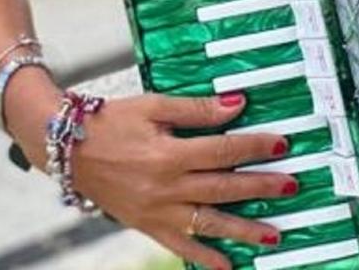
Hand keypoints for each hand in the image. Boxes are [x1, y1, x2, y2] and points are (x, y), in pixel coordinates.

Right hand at [69, 92, 294, 269]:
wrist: (67, 150)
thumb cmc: (111, 121)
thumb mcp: (154, 106)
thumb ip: (196, 109)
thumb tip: (237, 105)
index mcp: (169, 155)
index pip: (223, 151)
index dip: (254, 147)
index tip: (281, 144)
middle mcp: (165, 188)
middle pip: (222, 189)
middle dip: (261, 188)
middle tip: (291, 186)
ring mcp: (156, 211)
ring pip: (208, 224)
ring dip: (243, 231)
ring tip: (274, 235)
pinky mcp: (146, 225)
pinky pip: (180, 246)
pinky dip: (205, 258)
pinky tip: (228, 266)